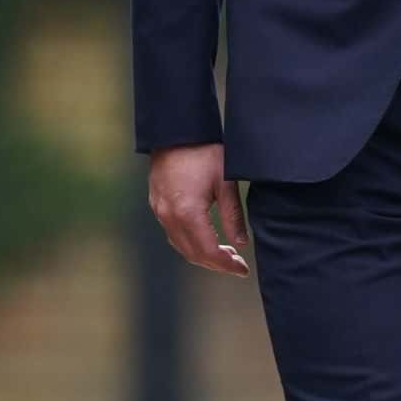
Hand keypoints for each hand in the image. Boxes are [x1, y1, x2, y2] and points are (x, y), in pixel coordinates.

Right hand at [147, 143, 251, 275]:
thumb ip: (233, 216)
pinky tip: (205, 239)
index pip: (209, 252)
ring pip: (181, 246)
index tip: (243, 269)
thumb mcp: (226, 183)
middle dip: (216, 263)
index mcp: (188, 213)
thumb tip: (241, 243)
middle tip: (237, 264)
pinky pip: (172, 233)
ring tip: (225, 254)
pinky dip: (190, 243)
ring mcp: (160, 211)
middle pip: (193, 254)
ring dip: (203, 255)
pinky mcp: (157, 204)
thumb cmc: (204, 152)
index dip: (227, 265)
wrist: (176, 131)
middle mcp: (169, 216)